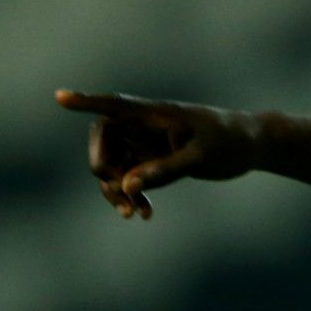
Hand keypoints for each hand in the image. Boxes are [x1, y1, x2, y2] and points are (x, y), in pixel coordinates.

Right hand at [54, 90, 263, 218]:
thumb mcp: (201, 157)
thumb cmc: (231, 142)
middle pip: (103, 141)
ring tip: (135, 212)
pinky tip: (145, 214)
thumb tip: (126, 185)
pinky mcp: (151, 159)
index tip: (59, 97)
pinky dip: (130, 194)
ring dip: (116, 189)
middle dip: (104, 168)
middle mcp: (145, 125)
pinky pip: (127, 177)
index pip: (115, 105)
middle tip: (123, 193)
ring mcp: (146, 142)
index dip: (87, 102)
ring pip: (112, 164)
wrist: (251, 147)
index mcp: (158, 113)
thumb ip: (165, 170)